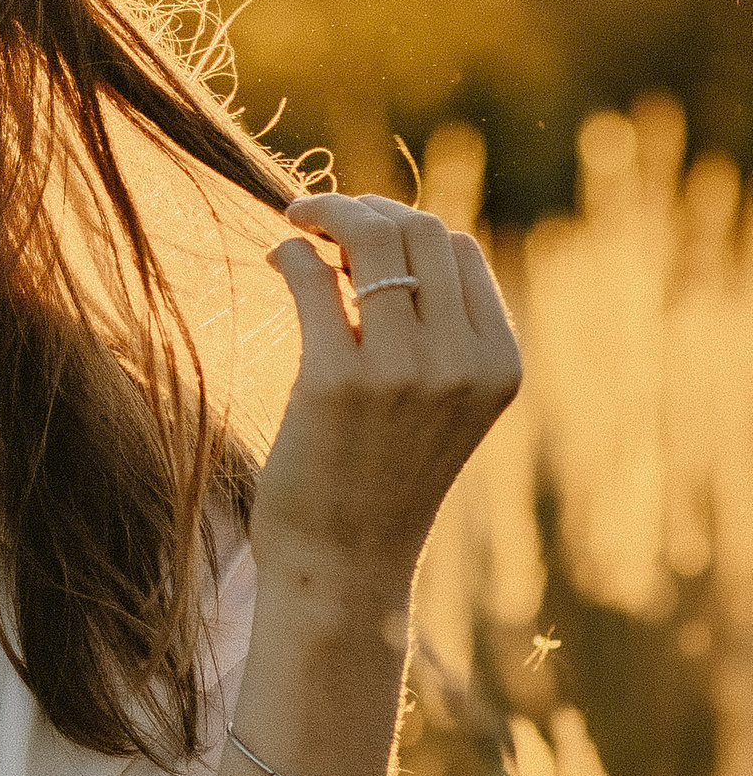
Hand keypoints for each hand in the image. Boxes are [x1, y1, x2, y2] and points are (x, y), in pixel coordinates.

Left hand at [254, 192, 522, 594]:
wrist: (347, 565)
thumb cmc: (381, 477)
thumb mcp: (441, 402)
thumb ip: (437, 328)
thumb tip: (380, 231)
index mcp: (498, 363)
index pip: (458, 250)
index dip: (406, 226)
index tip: (361, 235)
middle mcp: (461, 362)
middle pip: (419, 229)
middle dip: (365, 210)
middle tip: (320, 218)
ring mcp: (402, 371)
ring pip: (370, 238)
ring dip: (326, 214)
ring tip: (297, 224)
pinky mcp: (336, 380)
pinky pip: (312, 276)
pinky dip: (290, 251)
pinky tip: (277, 258)